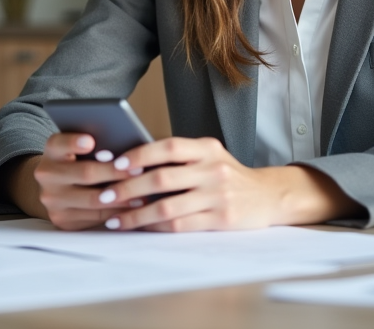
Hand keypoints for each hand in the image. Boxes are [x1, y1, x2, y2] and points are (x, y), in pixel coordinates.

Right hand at [16, 132, 136, 230]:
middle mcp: (46, 174)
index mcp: (52, 150)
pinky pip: (94, 218)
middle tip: (139, 171)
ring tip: (143, 193)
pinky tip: (132, 208)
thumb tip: (125, 146)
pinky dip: (116, 212)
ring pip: (92, 200)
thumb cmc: (80, 160)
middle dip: (115, 172)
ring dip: (121, 197)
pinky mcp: (62, 219)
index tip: (91, 141)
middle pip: (85, 173)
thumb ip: (96, 145)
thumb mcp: (80, 148)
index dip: (74, 142)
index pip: (59, 143)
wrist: (57, 186)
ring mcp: (52, 200)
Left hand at [93, 137, 358, 231]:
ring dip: (136, 214)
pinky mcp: (221, 219)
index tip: (114, 164)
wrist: (268, 196)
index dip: (140, 154)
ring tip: (114, 219)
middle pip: (163, 178)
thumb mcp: (209, 156)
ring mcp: (218, 196)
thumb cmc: (228, 175)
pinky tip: (140, 227)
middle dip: (128, 188)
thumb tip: (129, 162)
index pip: (169, 147)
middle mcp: (213, 169)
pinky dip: (156, 227)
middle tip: (104, 194)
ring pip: (167, 207)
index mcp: (207, 148)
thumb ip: (178, 158)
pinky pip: (180, 225)